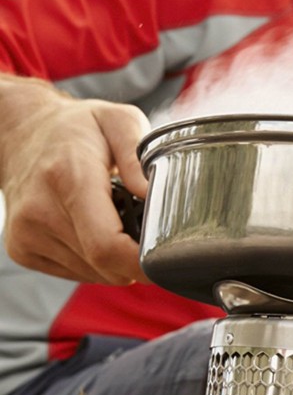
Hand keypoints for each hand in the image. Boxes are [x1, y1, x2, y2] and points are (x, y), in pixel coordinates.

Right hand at [0, 75, 150, 284]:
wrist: (21, 133)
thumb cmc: (79, 127)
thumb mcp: (120, 121)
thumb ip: (139, 156)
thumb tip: (154, 195)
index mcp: (68, 177)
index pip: (106, 245)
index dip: (141, 261)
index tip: (168, 257)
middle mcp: (40, 210)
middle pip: (104, 265)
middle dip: (137, 258)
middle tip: (152, 230)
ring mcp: (26, 233)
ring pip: (93, 273)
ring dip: (117, 259)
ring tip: (118, 219)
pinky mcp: (21, 248)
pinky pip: (76, 272)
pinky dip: (96, 260)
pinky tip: (96, 227)